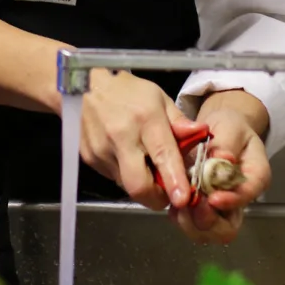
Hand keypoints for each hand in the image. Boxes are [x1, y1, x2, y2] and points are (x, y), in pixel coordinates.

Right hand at [80, 69, 202, 210]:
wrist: (84, 85)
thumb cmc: (127, 90)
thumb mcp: (158, 98)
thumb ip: (179, 122)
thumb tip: (200, 135)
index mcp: (145, 118)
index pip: (162, 155)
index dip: (173, 181)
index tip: (183, 199)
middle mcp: (121, 136)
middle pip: (138, 185)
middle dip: (156, 198)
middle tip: (166, 192)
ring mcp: (102, 149)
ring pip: (126, 185)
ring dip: (141, 184)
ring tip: (145, 164)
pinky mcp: (89, 157)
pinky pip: (113, 177)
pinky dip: (125, 174)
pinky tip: (126, 156)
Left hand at [173, 90, 270, 244]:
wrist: (220, 132)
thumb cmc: (230, 129)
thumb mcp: (231, 127)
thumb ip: (227, 143)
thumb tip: (223, 159)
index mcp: (254, 177)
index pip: (248, 195)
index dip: (231, 200)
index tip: (213, 198)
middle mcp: (239, 199)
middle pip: (229, 228)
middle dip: (208, 222)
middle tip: (192, 205)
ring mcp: (221, 208)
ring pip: (209, 232)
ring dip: (191, 223)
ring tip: (179, 205)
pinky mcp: (203, 209)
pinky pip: (192, 224)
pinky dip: (181, 218)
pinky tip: (174, 203)